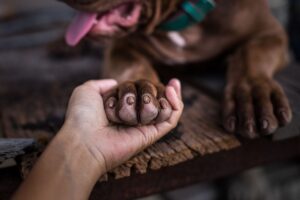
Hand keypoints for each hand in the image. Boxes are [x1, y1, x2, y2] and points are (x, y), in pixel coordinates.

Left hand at [63, 78, 182, 173]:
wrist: (83, 139)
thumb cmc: (82, 116)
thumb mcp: (87, 91)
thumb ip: (102, 84)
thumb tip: (116, 82)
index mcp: (121, 107)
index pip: (143, 91)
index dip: (150, 84)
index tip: (158, 76)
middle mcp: (134, 117)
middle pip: (154, 95)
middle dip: (147, 89)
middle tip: (131, 97)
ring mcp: (144, 126)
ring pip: (164, 106)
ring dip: (158, 95)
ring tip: (144, 99)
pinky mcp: (152, 135)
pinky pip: (172, 119)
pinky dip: (176, 103)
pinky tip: (171, 90)